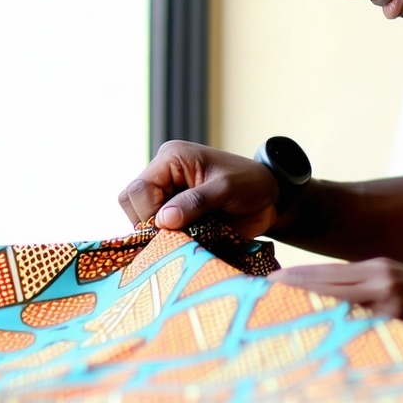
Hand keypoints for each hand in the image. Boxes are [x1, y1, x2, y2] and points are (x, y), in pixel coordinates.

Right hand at [118, 140, 280, 238]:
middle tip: (176, 236)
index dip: (149, 213)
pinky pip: (156, 230)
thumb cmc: (253, 184)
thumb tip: (163, 220)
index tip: (171, 229)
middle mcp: (163, 175)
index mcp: (172, 158)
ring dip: (157, 234)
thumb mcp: (227, 189)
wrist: (270, 198)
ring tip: (184, 239)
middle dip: (149, 224)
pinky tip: (184, 244)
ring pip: (140, 219)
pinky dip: (166, 240)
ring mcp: (167, 195)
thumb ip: (196, 202)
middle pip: (132, 203)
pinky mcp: (174, 213)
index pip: (140, 189)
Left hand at [267, 258, 402, 337]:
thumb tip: (333, 300)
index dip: (297, 278)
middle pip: (324, 282)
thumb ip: (368, 289)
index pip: (327, 273)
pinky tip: (314, 324)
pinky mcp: (396, 314)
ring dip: (304, 301)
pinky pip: (357, 317)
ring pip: (334, 296)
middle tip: (259, 293)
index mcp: (377, 268)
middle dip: (292, 287)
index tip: (269, 282)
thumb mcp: (400, 283)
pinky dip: (333, 318)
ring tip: (275, 305)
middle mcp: (377, 276)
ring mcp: (385, 296)